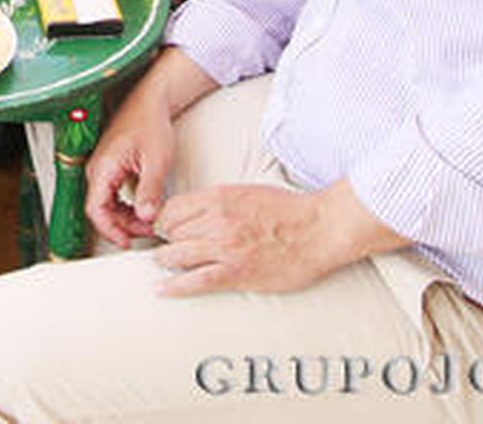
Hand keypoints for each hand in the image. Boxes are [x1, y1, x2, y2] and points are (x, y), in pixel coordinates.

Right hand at [84, 95, 175, 248]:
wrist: (151, 102)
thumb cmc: (150, 122)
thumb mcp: (156, 161)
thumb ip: (150, 191)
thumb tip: (146, 216)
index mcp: (104, 168)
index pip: (96, 210)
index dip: (110, 230)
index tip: (127, 241)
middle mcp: (98, 169)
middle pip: (101, 210)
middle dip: (123, 225)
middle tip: (147, 231)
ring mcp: (103, 168)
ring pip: (107, 204)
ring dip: (126, 217)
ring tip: (149, 220)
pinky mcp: (111, 167)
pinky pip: (112, 195)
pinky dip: (127, 206)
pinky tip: (143, 207)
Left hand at [150, 181, 402, 296]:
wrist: (320, 228)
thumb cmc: (288, 210)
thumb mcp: (246, 192)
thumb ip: (218, 202)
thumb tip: (194, 212)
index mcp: (219, 197)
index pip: (172, 208)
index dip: (164, 219)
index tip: (164, 227)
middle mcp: (217, 221)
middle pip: (171, 232)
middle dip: (164, 240)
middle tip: (164, 246)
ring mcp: (225, 248)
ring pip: (177, 255)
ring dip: (166, 260)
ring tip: (163, 263)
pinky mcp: (236, 272)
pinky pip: (195, 281)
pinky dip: (175, 286)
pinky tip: (161, 289)